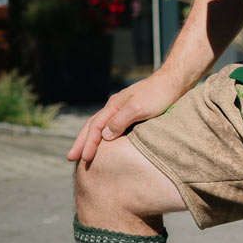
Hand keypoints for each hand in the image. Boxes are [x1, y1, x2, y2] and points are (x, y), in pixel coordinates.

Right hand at [67, 72, 185, 163]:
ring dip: (89, 139)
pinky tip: (104, 142)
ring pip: (99, 125)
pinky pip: (110, 126)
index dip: (89, 143)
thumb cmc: (158, 96)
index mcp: (113, 106)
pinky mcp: (130, 114)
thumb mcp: (138, 108)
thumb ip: (120, 121)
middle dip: (81, 142)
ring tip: (82, 152)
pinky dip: (101, 136)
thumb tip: (104, 136)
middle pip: (92, 126)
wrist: (172, 83)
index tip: (84, 159)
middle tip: (70, 157)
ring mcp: (121, 110)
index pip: (96, 127)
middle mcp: (114, 107)